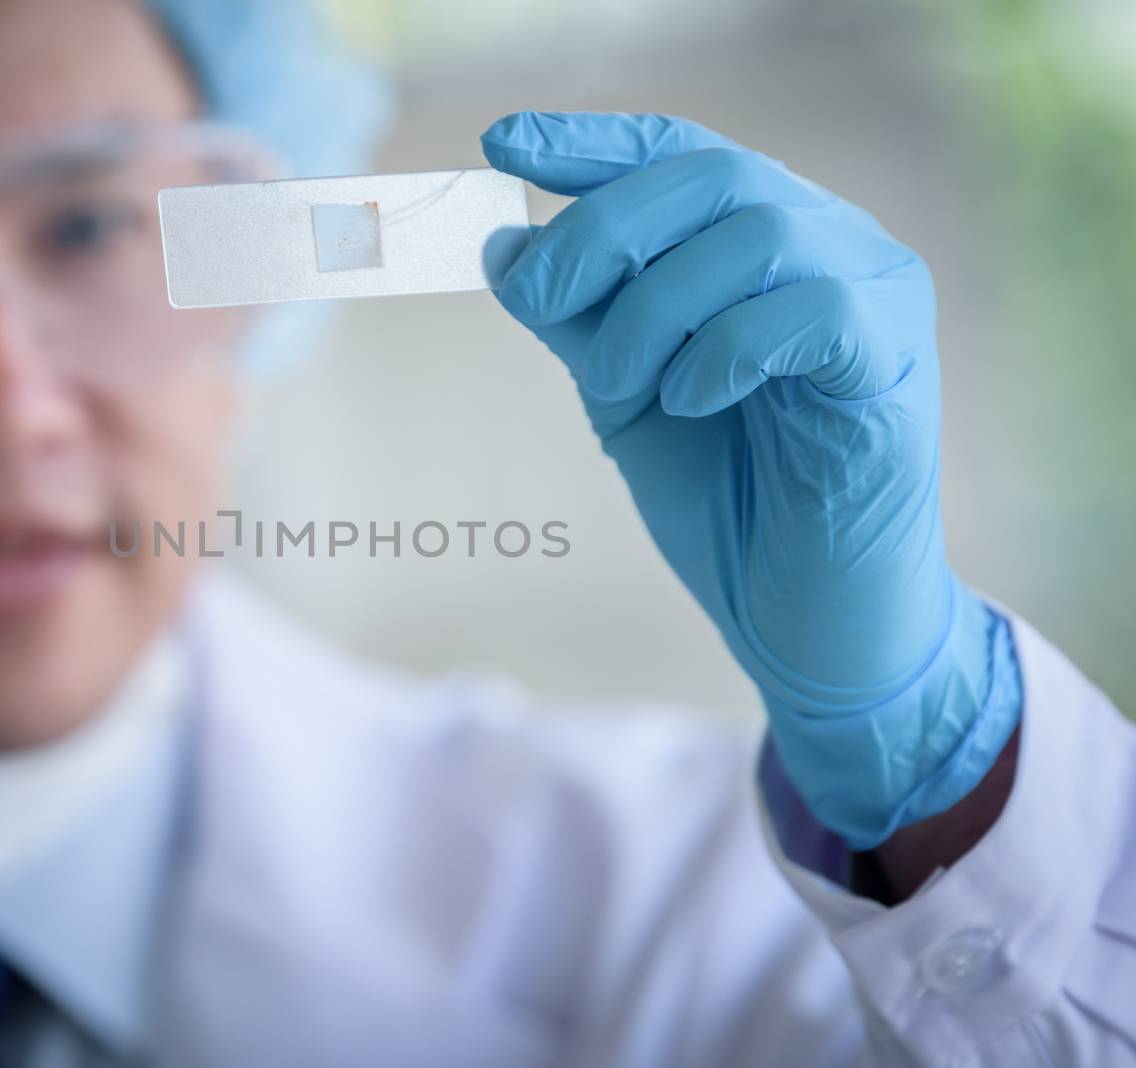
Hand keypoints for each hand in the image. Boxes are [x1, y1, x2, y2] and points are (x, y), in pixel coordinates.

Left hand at [482, 111, 1020, 848]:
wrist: (804, 622)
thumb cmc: (726, 503)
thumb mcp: (625, 396)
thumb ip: (578, 321)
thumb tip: (504, 247)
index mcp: (762, 248)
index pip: (680, 156)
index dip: (591, 143)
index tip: (501, 144)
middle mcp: (832, 247)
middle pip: (712, 175)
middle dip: (601, 232)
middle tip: (538, 302)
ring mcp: (877, 297)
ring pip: (757, 231)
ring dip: (655, 307)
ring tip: (622, 387)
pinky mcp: (896, 361)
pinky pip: (811, 309)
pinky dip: (724, 349)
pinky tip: (691, 402)